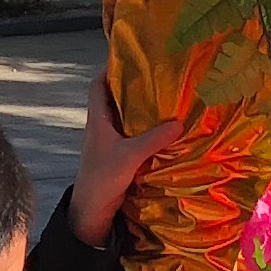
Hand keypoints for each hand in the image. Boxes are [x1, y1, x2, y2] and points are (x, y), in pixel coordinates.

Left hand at [70, 79, 184, 247]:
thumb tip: (179, 122)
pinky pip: (132, 137)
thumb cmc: (102, 179)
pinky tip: (164, 131)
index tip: (129, 58)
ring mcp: (109, 143)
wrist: (91, 212)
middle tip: (157, 77)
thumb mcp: (128, 157)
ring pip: (125, 119)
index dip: (109, 70)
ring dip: (141, 111)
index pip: (98, 86)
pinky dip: (145, 132)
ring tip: (165, 99)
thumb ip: (153, 140)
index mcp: (97, 120)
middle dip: (132, 87)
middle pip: (114, 99)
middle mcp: (102, 127)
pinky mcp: (118, 157)